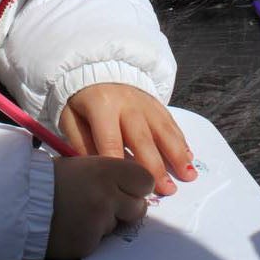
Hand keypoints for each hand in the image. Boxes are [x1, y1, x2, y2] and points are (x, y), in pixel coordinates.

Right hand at [47, 155, 152, 258]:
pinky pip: (100, 241)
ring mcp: (99, 221)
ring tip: (80, 212)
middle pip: (139, 207)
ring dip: (106, 222)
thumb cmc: (53, 178)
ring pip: (118, 225)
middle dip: (126, 207)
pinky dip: (90, 235)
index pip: (145, 180)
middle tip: (104, 203)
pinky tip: (73, 225)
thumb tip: (136, 185)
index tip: (128, 188)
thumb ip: (111, 174)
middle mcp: (107, 195)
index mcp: (107, 170)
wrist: (21, 202)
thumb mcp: (84, 164)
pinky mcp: (88, 243)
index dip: (137, 186)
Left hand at [60, 83, 194, 195]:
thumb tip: (97, 170)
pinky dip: (181, 142)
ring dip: (177, 154)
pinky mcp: (157, 103)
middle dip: (156, 167)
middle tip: (168, 190)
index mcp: (102, 106)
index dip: (120, 166)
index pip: (111, 141)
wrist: (98, 68)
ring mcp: (145, 103)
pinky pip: (171, 124)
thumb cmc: (83, 102)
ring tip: (188, 175)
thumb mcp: (70, 118)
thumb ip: (81, 143)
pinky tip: (189, 158)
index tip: (129, 189)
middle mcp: (127, 104)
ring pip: (164, 130)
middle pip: (143, 139)